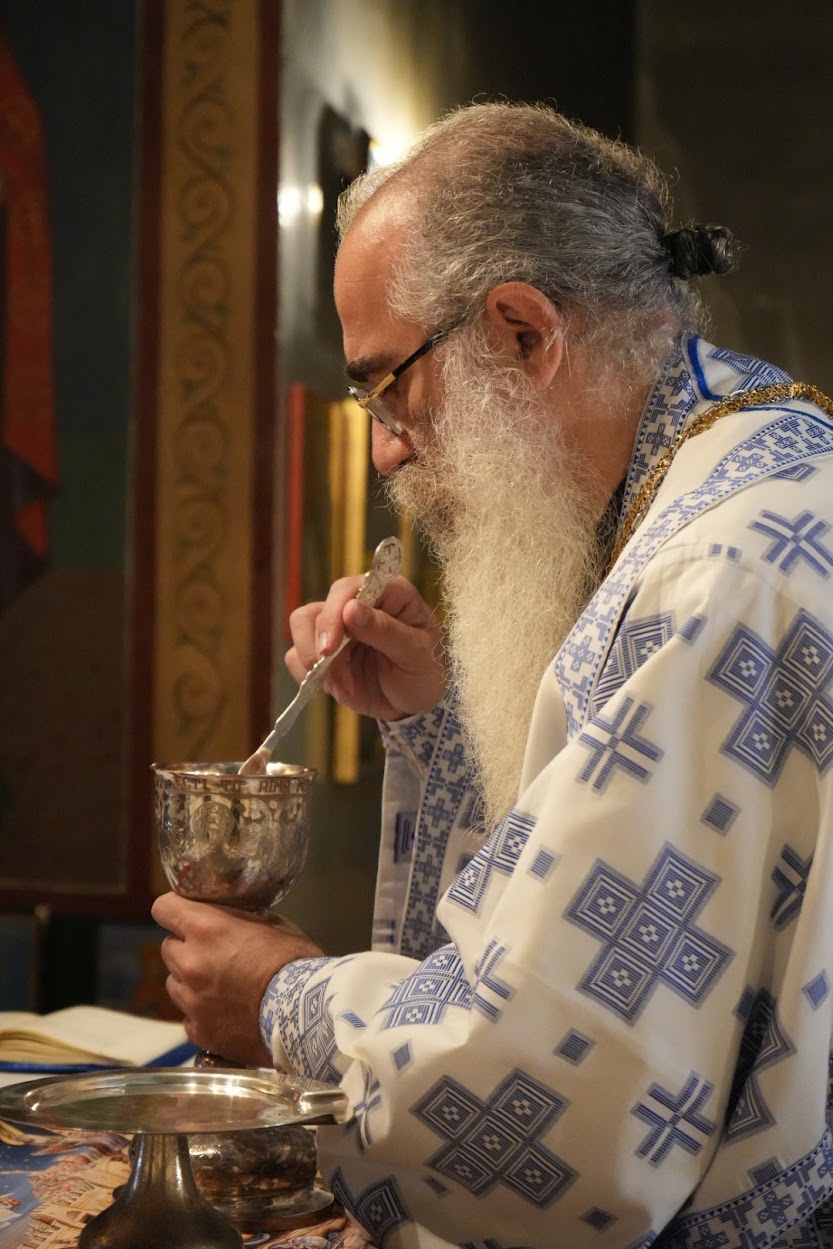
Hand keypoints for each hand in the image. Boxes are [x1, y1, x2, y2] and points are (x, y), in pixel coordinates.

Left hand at [151, 893, 323, 1065]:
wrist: (305, 1016)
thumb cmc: (295, 963)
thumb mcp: (273, 923)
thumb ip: (242, 917)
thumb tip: (231, 915)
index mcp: (206, 929)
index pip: (163, 908)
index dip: (173, 909)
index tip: (182, 913)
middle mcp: (190, 963)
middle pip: (168, 946)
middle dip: (186, 947)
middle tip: (211, 953)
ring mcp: (191, 1001)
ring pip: (173, 983)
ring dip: (189, 980)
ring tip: (219, 986)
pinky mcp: (198, 1031)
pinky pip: (188, 1015)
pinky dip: (201, 1012)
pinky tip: (225, 1012)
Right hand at [286, 574, 447, 720]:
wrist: (420, 704)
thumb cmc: (428, 670)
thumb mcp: (417, 652)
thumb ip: (385, 630)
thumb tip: (350, 609)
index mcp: (387, 592)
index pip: (347, 589)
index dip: (333, 615)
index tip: (330, 647)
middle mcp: (357, 604)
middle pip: (315, 610)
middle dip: (316, 644)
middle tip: (329, 673)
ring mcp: (338, 628)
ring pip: (300, 628)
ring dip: (312, 661)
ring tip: (341, 687)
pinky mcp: (324, 653)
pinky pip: (297, 657)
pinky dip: (309, 676)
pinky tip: (338, 689)